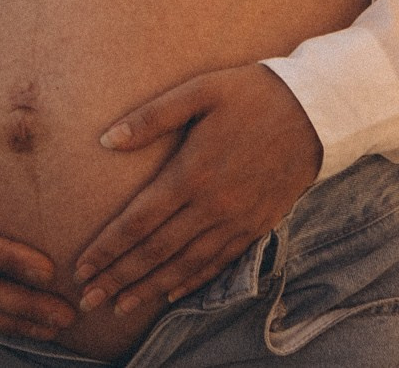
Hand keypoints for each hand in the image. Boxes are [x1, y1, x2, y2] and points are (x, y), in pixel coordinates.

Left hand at [72, 65, 320, 318]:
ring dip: (149, 288)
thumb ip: (152, 117)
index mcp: (192, 173)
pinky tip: (171, 293)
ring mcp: (237, 221)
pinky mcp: (257, 226)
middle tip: (88, 300)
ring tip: (120, 307)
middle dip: (119, 278)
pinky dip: (192, 281)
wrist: (317, 111)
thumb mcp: (200, 90)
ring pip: (185, 265)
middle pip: (156, 252)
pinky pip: (219, 263)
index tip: (81, 268)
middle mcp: (212, 206)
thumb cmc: (251, 94)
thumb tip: (107, 140)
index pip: (138, 222)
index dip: (107, 249)